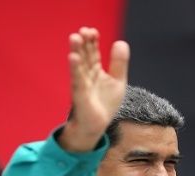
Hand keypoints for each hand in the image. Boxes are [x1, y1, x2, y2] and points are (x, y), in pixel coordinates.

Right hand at [60, 27, 129, 151]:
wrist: (97, 126)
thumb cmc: (105, 104)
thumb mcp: (117, 81)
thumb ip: (119, 63)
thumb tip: (121, 42)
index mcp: (95, 70)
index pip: (93, 52)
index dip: (92, 41)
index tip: (92, 31)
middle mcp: (86, 75)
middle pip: (84, 55)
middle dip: (83, 43)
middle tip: (83, 30)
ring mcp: (82, 84)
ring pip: (79, 65)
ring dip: (76, 51)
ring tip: (75, 37)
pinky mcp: (80, 95)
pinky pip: (77, 80)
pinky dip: (75, 69)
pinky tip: (73, 57)